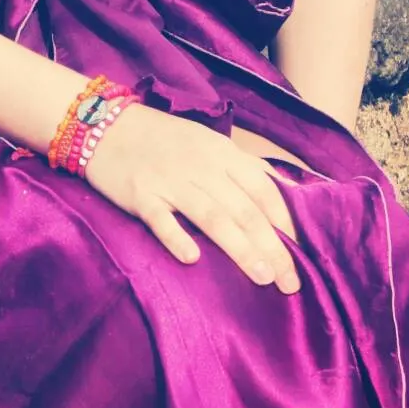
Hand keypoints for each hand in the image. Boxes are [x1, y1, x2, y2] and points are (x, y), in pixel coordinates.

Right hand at [82, 106, 300, 293]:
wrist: (106, 125)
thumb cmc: (163, 139)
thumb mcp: (207, 142)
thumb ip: (241, 165)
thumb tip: (283, 188)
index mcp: (221, 152)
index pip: (263, 189)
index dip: (286, 222)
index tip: (302, 253)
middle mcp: (201, 166)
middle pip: (244, 210)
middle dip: (272, 247)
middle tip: (291, 282)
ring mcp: (170, 180)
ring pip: (213, 217)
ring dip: (240, 249)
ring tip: (263, 277)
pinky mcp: (140, 194)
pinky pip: (161, 219)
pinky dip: (177, 238)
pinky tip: (192, 259)